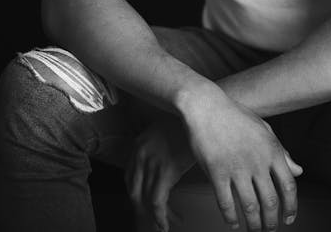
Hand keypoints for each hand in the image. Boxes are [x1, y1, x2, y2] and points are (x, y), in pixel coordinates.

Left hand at [125, 111, 193, 231]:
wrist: (201, 110)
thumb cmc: (189, 122)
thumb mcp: (166, 132)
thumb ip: (158, 149)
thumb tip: (161, 169)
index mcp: (138, 145)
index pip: (130, 178)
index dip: (136, 195)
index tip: (143, 206)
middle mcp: (140, 154)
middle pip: (133, 191)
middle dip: (140, 211)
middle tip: (148, 222)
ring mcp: (152, 162)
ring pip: (144, 200)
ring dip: (152, 218)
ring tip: (160, 226)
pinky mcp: (165, 171)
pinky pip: (157, 202)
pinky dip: (160, 217)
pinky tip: (165, 224)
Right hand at [182, 86, 302, 231]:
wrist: (206, 105)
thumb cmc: (235, 116)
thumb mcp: (264, 129)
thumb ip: (282, 151)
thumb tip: (299, 171)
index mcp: (272, 150)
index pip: (289, 185)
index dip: (292, 207)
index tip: (289, 219)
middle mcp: (257, 161)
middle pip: (271, 201)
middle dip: (272, 222)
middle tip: (270, 230)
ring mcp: (236, 167)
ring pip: (250, 207)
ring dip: (254, 225)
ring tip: (254, 231)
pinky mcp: (216, 171)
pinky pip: (226, 203)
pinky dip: (231, 218)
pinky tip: (233, 224)